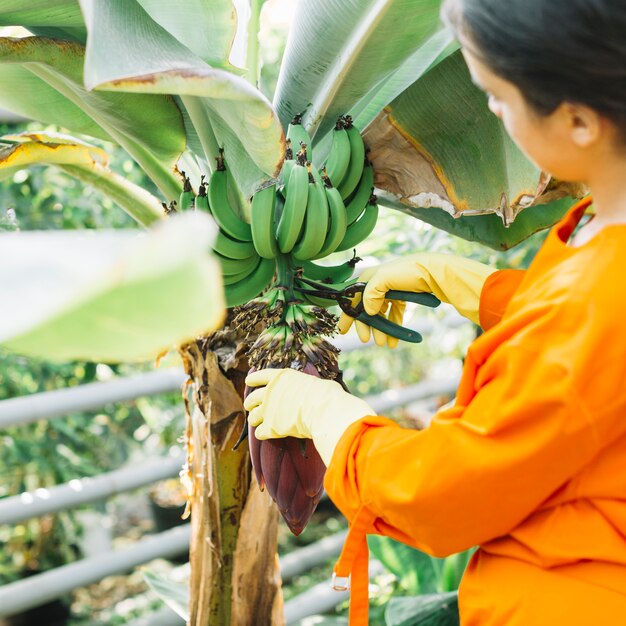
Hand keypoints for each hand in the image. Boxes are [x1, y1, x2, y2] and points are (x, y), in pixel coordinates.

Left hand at [244, 368, 375, 465]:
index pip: (260, 376)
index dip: (253, 379)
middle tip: (250, 406)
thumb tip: (315, 389)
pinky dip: (262, 434)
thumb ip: (304, 386)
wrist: (322, 409)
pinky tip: (264, 434)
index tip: (249, 382)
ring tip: (256, 421)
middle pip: (252, 398)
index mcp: (280, 377)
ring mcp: (268, 410)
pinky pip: (259, 432)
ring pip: (253, 416)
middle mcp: (270, 392)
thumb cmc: (324, 394)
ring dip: (254, 419)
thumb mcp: (312, 382)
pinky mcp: (270, 427)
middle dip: (250, 402)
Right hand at [339, 253, 496, 346]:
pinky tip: (393, 339)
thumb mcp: (384, 278)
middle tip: (366, 340)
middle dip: (366, 325)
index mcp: (369, 278)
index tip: (343, 330)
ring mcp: (390, 291)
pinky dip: (393, 327)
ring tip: (382, 343)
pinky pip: (394, 314)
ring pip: (380, 314)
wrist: (434, 271)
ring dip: (380, 329)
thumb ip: (371, 293)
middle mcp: (378, 284)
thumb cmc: (408, 271)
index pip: (353, 298)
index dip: (348, 314)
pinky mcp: (402, 297)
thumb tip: (367, 311)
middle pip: (366, 308)